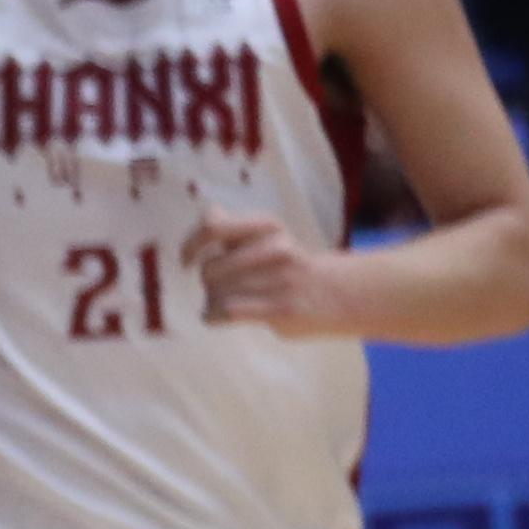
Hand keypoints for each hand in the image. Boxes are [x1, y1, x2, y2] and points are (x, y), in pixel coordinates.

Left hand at [190, 208, 359, 334]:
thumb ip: (235, 228)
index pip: (213, 227)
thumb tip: (209, 211)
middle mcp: (275, 248)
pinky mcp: (281, 309)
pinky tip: (220, 317)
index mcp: (268, 226)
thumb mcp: (268, 238)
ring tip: (229, 304)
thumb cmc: (292, 267)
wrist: (341, 295)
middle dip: (208, 284)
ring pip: (215, 293)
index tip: (187, 260)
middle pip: (209, 270)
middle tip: (223, 289)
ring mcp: (280, 279)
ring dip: (212, 303)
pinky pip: (226, 312)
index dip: (190, 245)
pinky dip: (213, 317)